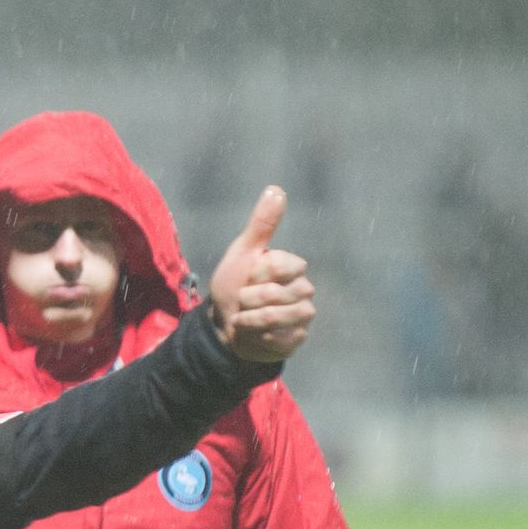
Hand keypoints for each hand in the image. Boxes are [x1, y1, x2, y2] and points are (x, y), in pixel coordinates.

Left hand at [208, 186, 316, 362]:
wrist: (223, 325)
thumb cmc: (234, 285)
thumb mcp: (242, 253)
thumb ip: (261, 224)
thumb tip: (276, 189)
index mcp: (292, 267)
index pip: (280, 265)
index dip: (255, 274)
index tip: (247, 277)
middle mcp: (303, 289)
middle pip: (275, 294)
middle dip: (247, 299)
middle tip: (242, 301)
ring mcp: (302, 315)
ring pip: (278, 316)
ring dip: (250, 320)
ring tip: (244, 318)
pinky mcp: (296, 339)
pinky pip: (279, 339)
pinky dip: (257, 337)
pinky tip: (253, 335)